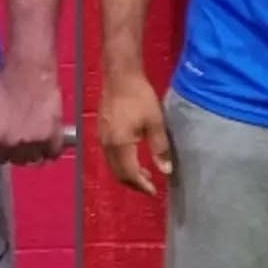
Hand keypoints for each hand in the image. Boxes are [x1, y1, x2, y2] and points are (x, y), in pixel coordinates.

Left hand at [0, 59, 63, 164]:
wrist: (28, 70)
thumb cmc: (0, 85)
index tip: (2, 140)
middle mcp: (16, 145)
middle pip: (17, 160)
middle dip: (16, 150)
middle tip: (18, 135)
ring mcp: (36, 141)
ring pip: (35, 158)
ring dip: (33, 151)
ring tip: (31, 138)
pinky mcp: (53, 135)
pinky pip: (52, 153)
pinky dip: (50, 149)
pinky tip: (46, 139)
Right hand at [98, 72, 171, 195]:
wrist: (120, 76)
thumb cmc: (140, 97)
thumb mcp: (155, 123)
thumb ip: (160, 148)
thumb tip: (166, 171)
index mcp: (120, 145)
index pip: (130, 175)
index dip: (142, 186)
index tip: (154, 191)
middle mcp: (107, 145)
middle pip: (118, 173)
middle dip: (133, 183)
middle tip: (150, 184)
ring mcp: (102, 137)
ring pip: (113, 165)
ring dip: (127, 173)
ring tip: (144, 172)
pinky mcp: (101, 130)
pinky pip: (110, 155)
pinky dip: (121, 162)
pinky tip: (132, 156)